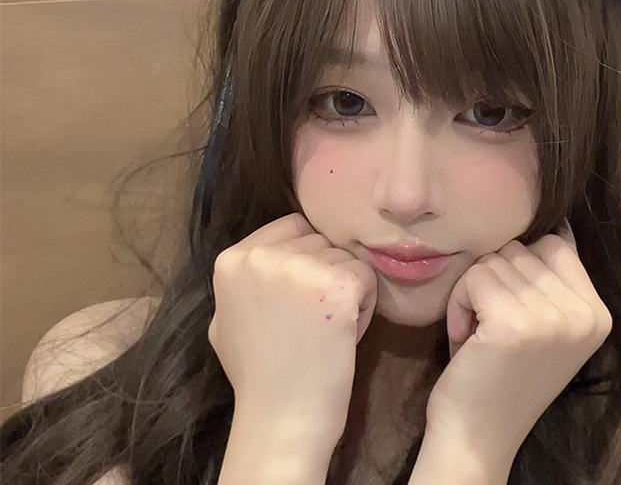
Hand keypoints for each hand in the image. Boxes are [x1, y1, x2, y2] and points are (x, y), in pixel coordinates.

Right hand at [208, 213, 377, 456]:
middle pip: (320, 241)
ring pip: (345, 257)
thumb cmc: (258, 374)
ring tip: (327, 327)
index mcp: (233, 258)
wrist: (281, 418)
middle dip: (325, 273)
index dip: (305, 258)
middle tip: (314, 318)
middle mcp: (262, 255)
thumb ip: (246, 279)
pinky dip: (365, 302)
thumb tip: (267, 255)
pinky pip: (366, 275)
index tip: (299, 297)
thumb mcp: (228, 316)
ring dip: (345, 287)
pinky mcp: (337, 284)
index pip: (293, 227)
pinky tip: (345, 331)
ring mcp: (299, 268)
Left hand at [424, 221, 611, 471]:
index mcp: (598, 313)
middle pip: (520, 249)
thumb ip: (555, 280)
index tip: (514, 312)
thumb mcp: (547, 324)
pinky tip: (467, 339)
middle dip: (496, 281)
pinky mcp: (513, 325)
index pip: (554, 244)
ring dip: (475, 292)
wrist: (478, 437)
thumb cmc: (504, 374)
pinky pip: (473, 277)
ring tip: (481, 335)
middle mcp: (584, 314)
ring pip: (493, 260)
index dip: (521, 270)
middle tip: (494, 328)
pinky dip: (459, 303)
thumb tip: (561, 224)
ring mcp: (551, 319)